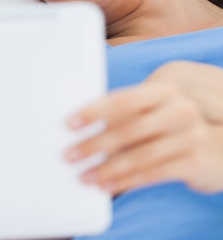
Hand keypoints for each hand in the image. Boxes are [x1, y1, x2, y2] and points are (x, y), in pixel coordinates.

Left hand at [64, 61, 222, 194]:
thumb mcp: (153, 112)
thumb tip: (81, 127)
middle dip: (93, 144)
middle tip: (69, 155)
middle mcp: (181, 110)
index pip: (122, 100)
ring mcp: (191, 136)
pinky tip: (107, 186)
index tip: (70, 124)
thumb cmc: (172, 127)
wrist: (220, 147)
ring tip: (84, 176)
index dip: (93, 112)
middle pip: (127, 129)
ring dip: (105, 168)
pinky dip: (126, 181)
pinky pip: (152, 174)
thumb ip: (125, 114)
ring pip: (138, 155)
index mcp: (165, 90)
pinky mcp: (196, 162)